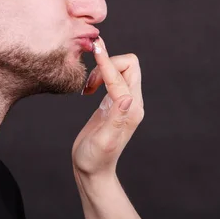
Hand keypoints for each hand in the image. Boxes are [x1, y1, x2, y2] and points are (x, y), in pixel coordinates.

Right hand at [72, 37, 143, 180]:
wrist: (93, 171)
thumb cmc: (94, 160)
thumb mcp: (103, 141)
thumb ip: (116, 119)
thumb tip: (128, 98)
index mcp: (130, 111)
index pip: (121, 77)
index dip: (106, 62)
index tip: (94, 46)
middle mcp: (132, 104)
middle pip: (130, 66)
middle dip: (108, 62)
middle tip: (88, 79)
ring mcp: (125, 102)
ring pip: (122, 69)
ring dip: (103, 69)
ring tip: (87, 88)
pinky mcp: (115, 102)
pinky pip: (114, 77)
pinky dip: (101, 74)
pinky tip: (89, 88)